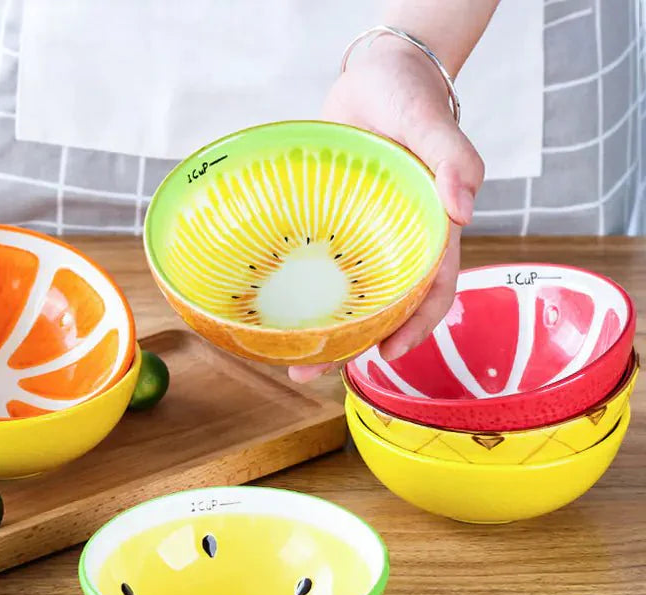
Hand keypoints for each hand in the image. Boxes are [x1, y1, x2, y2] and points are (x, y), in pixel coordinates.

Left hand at [288, 36, 483, 382]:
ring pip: (346, 299)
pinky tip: (274, 314)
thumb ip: (455, 160)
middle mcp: (397, 247)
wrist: (373, 79)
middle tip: (306, 372)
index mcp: (431, 234)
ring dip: (320, 333)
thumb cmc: (410, 98)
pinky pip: (319, 270)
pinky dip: (302, 295)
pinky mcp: (332, 232)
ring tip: (284, 359)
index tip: (388, 355)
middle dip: (348, 348)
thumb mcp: (433, 123)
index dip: (416, 329)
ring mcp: (362, 243)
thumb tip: (464, 210)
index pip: (433, 293)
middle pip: (380, 311)